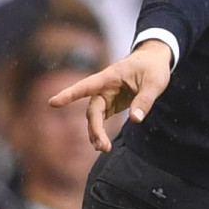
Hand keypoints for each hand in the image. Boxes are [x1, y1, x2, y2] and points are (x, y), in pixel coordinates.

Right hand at [48, 39, 172, 151]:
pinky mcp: (111, 104)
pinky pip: (101, 119)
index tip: (53, 102)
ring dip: (96, 133)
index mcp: (110, 76)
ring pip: (95, 117)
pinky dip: (100, 131)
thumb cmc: (153, 67)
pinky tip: (102, 145)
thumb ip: (145, 100)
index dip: (70, 94)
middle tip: (102, 146)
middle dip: (94, 128)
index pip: (86, 86)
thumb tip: (135, 120)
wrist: (153, 60)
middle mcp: (104, 87)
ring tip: (103, 148)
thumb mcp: (155, 82)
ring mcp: (106, 96)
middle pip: (93, 110)